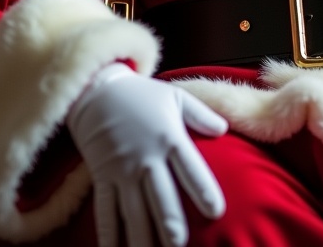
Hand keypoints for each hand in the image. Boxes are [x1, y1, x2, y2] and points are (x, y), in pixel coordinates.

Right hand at [67, 63, 227, 246]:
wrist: (98, 91)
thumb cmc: (142, 95)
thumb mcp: (175, 97)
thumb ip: (201, 115)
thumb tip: (224, 129)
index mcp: (168, 137)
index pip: (190, 168)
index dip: (203, 190)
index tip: (217, 211)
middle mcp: (146, 157)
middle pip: (160, 196)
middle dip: (170, 224)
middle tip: (179, 246)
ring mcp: (121, 170)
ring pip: (133, 210)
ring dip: (142, 236)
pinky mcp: (102, 177)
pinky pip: (105, 210)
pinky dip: (109, 234)